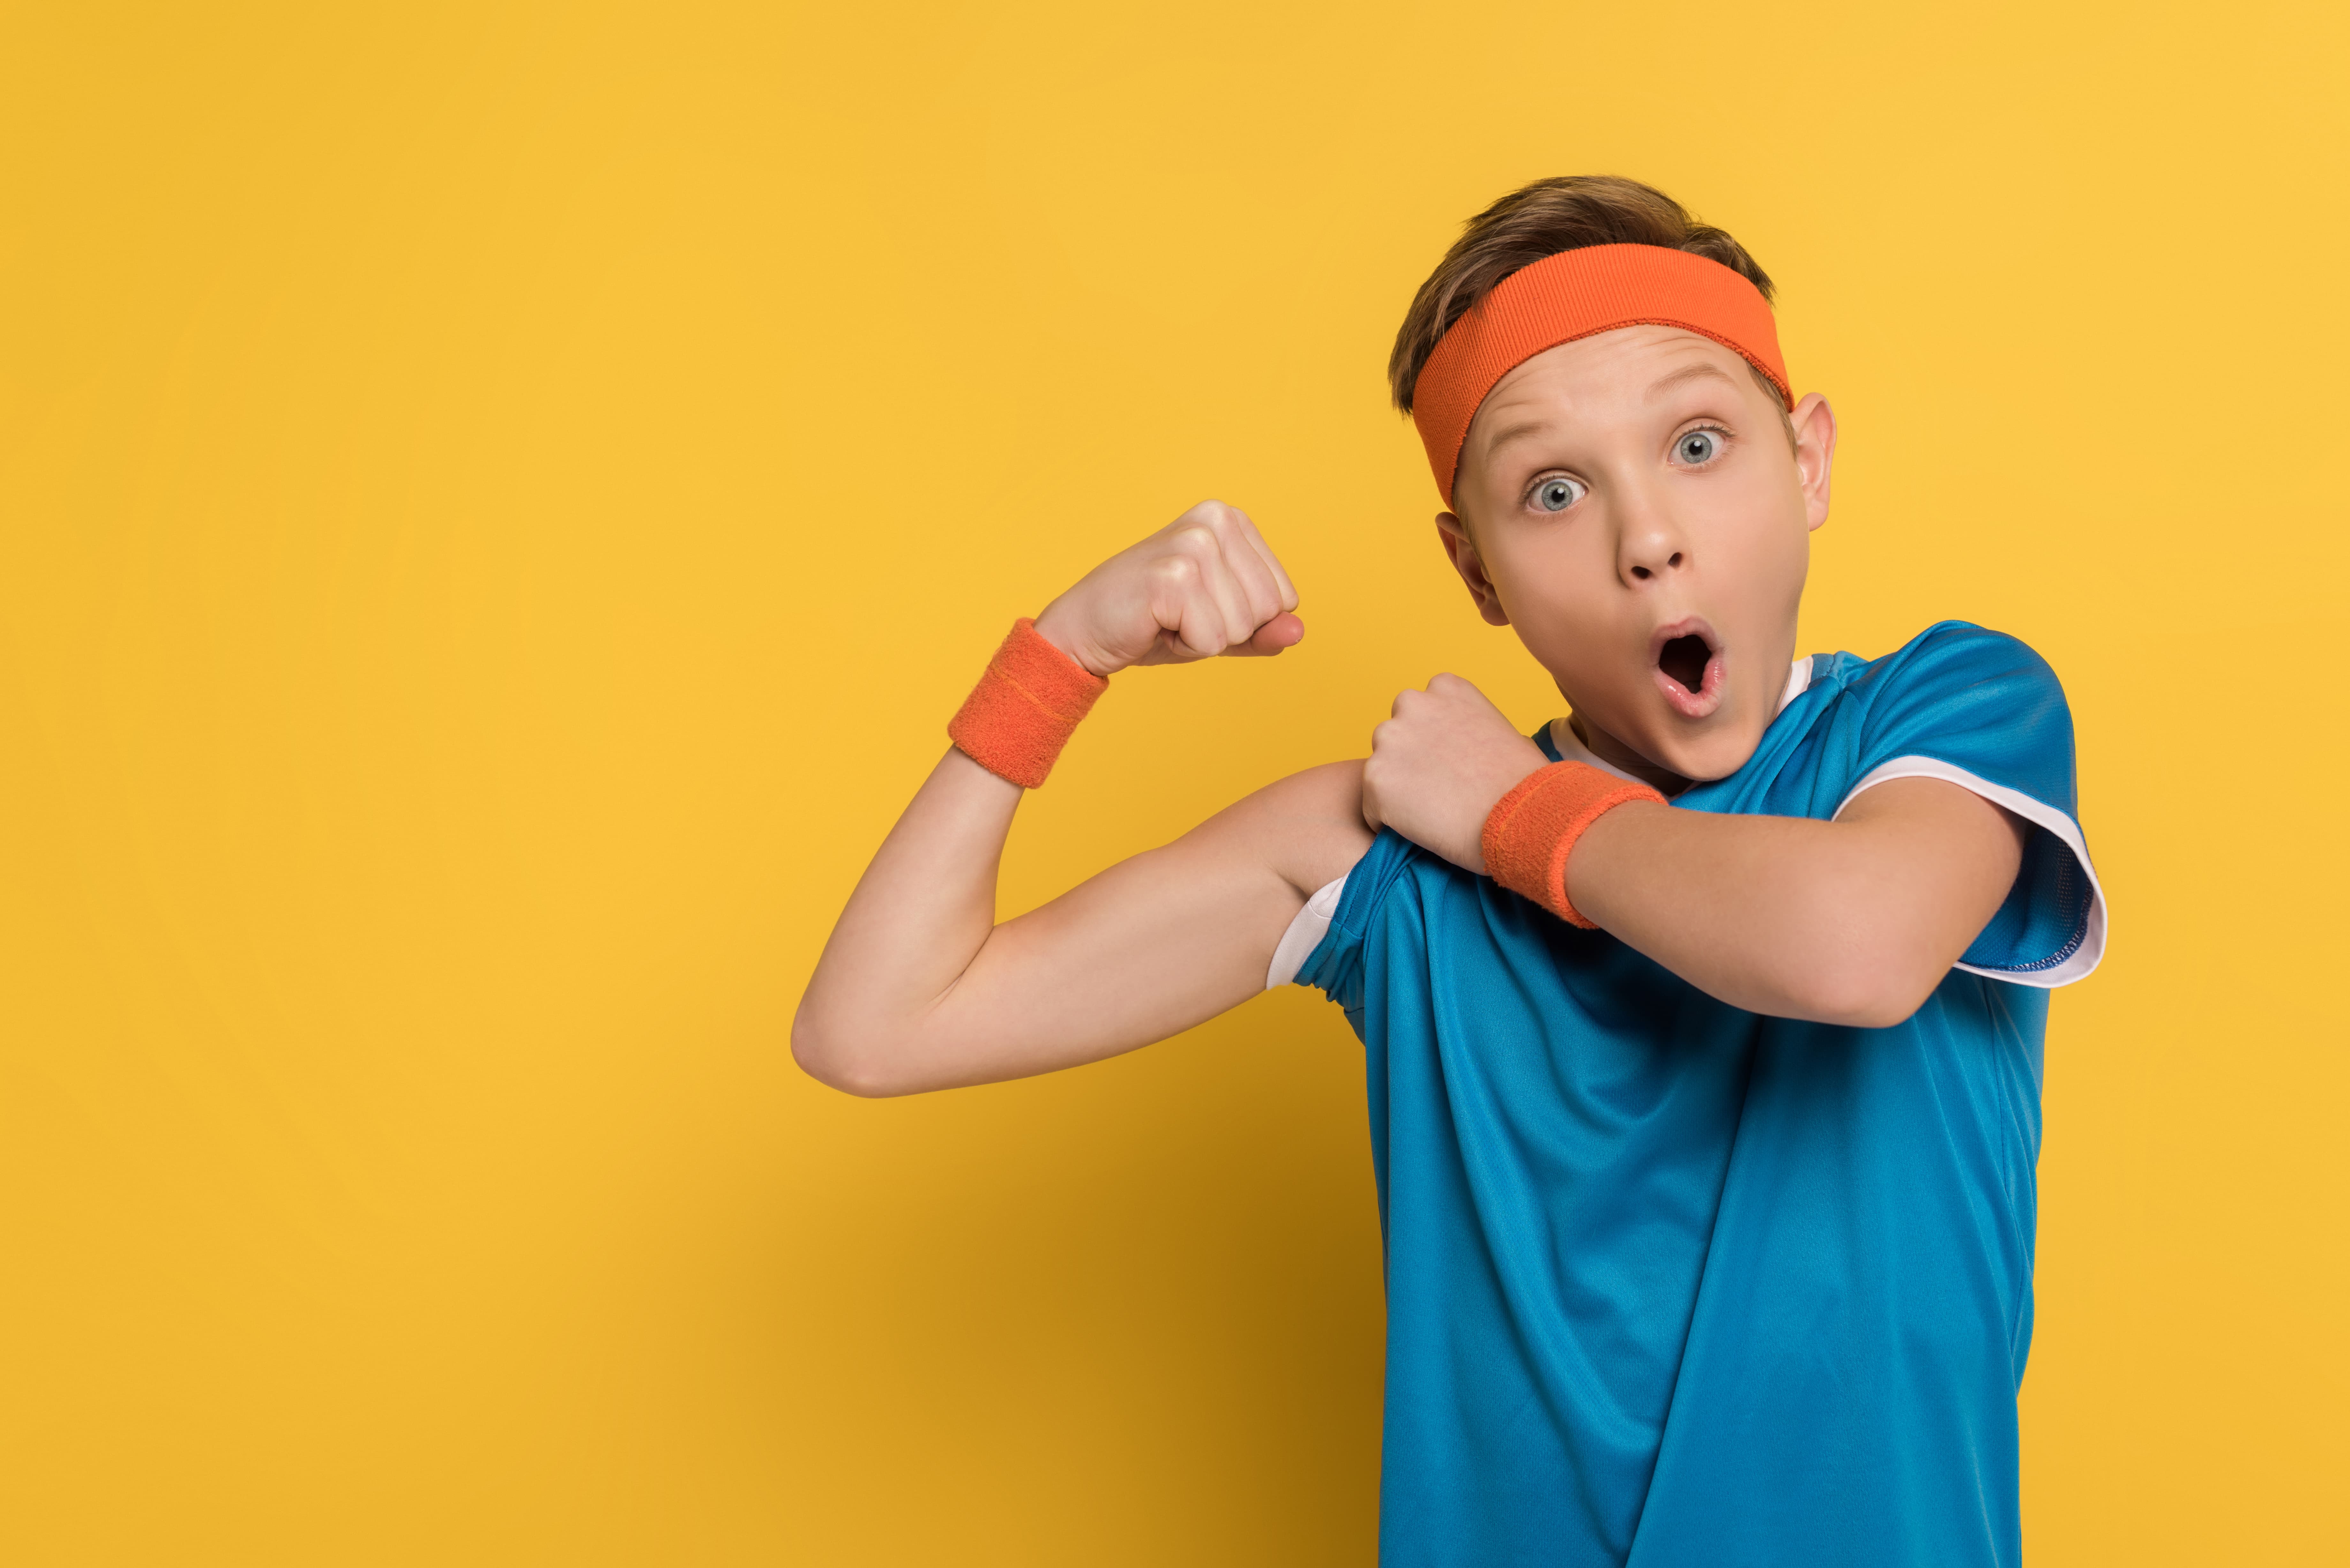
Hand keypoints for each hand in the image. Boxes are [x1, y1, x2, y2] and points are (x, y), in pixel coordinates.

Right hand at [1032, 501, 1302, 677]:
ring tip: (1167, 618)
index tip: (1199, 607)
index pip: (1284, 597)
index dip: (1244, 620)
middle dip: (1227, 630)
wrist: (1083, 631)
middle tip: (1180, 616)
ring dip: (1204, 638)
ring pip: (1241, 626)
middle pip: (1267, 610)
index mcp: (1230, 520)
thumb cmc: (1153, 624)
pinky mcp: (1174, 575)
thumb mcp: (1220, 626)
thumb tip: (1298, 631)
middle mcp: (1215, 520)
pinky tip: (1156, 624)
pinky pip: (1213, 640)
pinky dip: (1186, 647)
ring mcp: (1193, 544)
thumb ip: (1262, 630)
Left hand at [1362, 674, 1548, 873]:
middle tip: (1438, 792)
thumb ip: (1470, 729)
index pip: (1421, 711)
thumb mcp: (1502, 731)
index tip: (1451, 766)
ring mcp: (1390, 740)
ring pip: (1380, 769)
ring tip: (1432, 814)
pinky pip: (1371, 807)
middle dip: (1409, 762)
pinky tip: (1422, 830)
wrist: (1525, 815)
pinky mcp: (1376, 779)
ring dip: (1397, 790)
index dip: (1432, 744)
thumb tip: (1464, 749)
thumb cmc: (1525, 782)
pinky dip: (1388, 822)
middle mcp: (1413, 704)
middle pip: (1395, 736)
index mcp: (1445, 688)